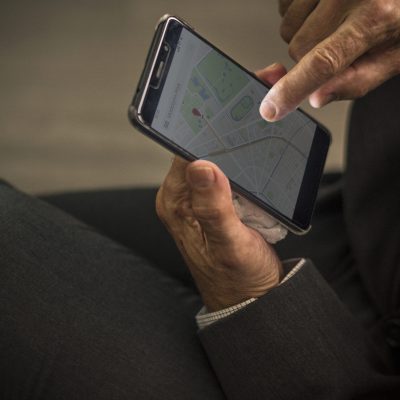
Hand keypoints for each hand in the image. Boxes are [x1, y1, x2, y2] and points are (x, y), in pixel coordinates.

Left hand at [155, 65, 285, 311]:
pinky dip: (245, 151)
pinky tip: (260, 137)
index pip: (186, 148)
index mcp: (177, 201)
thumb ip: (213, 207)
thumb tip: (202, 165)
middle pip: (201, 145)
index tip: (226, 94)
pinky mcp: (220, 199)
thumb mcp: (228, 244)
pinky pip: (231, 167)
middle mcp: (185, 195)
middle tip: (250, 89)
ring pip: (218, 153)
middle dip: (224, 118)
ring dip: (236, 132)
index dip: (206, 119)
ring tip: (258, 105)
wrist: (252, 297)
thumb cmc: (238, 277)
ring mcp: (203, 196)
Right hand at [260, 0, 399, 120]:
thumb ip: (357, 81)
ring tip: (332, 23)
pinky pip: (286, 6)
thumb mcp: (394, 55)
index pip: (323, 62)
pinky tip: (322, 10)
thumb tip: (317, 97)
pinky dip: (299, 14)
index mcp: (375, 18)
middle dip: (310, 56)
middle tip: (337, 44)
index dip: (293, 89)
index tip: (272, 108)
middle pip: (298, 48)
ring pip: (288, 28)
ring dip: (303, 32)